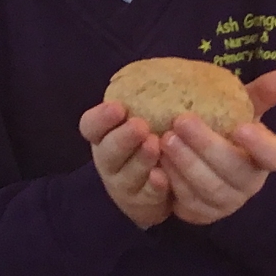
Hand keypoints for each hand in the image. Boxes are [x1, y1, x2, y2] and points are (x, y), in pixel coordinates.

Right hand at [79, 101, 170, 229]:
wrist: (155, 189)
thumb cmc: (151, 143)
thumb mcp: (147, 118)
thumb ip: (153, 101)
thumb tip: (185, 72)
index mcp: (105, 136)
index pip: (91, 126)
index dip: (101, 117)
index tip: (119, 107)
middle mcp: (109, 159)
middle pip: (106, 151)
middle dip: (122, 138)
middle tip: (141, 126)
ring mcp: (122, 183)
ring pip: (126, 174)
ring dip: (139, 160)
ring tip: (155, 146)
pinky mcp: (140, 203)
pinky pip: (145, 195)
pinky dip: (153, 186)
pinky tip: (163, 178)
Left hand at [159, 69, 275, 224]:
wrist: (202, 164)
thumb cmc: (225, 130)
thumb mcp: (241, 110)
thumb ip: (262, 93)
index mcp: (266, 157)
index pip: (273, 155)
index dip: (260, 144)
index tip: (241, 126)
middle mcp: (250, 183)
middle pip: (235, 171)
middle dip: (207, 146)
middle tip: (181, 121)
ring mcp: (228, 202)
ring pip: (209, 188)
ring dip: (186, 164)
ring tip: (165, 139)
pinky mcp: (203, 214)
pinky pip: (188, 203)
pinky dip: (172, 184)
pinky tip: (157, 164)